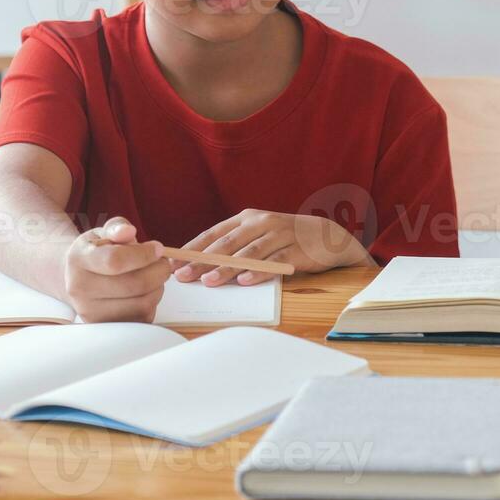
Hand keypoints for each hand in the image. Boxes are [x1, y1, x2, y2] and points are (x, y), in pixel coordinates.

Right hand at [62, 216, 171, 321]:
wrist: (77, 277)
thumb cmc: (97, 252)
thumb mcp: (104, 232)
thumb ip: (118, 227)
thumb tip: (128, 232)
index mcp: (79, 260)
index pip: (115, 260)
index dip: (144, 254)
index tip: (157, 249)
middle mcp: (80, 288)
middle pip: (134, 285)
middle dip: (158, 271)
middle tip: (163, 263)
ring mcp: (91, 312)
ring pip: (141, 304)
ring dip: (157, 288)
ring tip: (153, 276)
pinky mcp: (105, 326)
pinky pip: (141, 318)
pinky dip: (151, 304)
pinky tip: (145, 291)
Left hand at [173, 209, 373, 285]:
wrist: (327, 237)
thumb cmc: (285, 239)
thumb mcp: (258, 235)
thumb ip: (234, 246)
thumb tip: (201, 266)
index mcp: (247, 218)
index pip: (214, 233)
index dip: (193, 248)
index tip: (173, 262)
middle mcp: (261, 222)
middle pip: (227, 243)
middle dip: (202, 260)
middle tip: (184, 275)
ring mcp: (279, 234)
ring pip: (248, 253)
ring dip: (227, 268)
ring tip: (209, 281)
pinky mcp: (295, 249)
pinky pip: (273, 262)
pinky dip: (258, 271)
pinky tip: (244, 281)